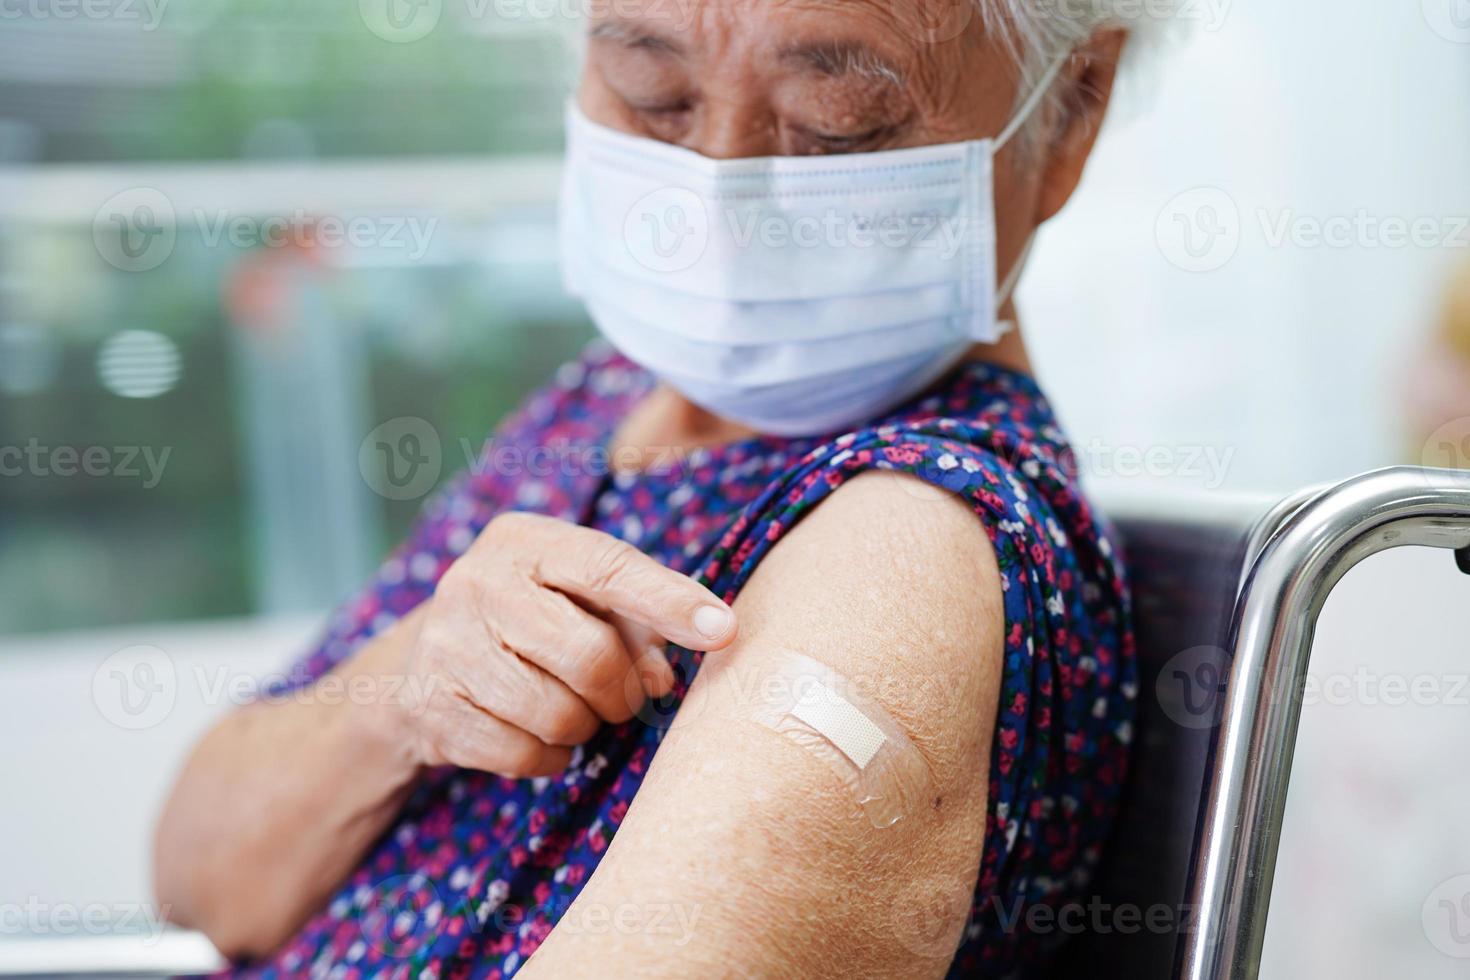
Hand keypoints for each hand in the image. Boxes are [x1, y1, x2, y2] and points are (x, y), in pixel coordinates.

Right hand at [393, 511, 737, 776]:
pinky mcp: (429, 706)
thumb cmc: (536, 619)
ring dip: (583, 726)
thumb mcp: (582, 598)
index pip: (609, 567)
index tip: (725, 630)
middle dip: (622, 690)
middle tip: (623, 695)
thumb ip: (637, 624)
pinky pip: (522, 754)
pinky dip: (547, 756)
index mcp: (526, 541)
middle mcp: (477, 582)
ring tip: (570, 707)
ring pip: (558, 714)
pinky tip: (534, 731)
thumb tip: (662, 681)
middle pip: (590, 656)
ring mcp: (446, 645)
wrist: (427, 662)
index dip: (671, 601)